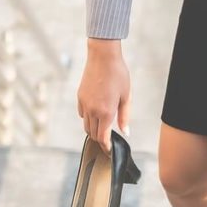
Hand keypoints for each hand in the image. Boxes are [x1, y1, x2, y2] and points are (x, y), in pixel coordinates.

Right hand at [78, 38, 131, 154]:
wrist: (103, 56)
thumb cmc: (118, 74)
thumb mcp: (126, 96)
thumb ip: (124, 116)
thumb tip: (125, 132)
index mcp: (106, 112)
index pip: (102, 137)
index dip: (106, 146)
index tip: (109, 150)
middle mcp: (93, 110)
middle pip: (93, 133)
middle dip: (100, 139)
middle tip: (108, 139)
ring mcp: (84, 103)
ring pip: (86, 125)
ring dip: (93, 129)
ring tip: (102, 127)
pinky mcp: (80, 97)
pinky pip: (82, 114)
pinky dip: (88, 118)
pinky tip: (96, 112)